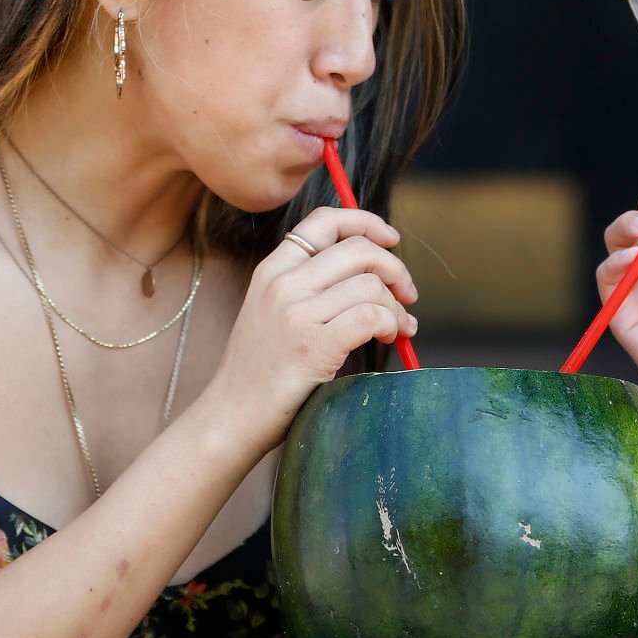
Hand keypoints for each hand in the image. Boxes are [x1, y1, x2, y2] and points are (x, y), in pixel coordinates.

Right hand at [201, 207, 417, 453]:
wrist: (230, 417)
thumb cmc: (258, 370)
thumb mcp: (270, 312)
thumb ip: (307, 286)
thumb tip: (370, 273)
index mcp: (272, 270)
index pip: (324, 220)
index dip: (365, 222)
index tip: (390, 239)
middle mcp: (283, 284)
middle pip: (358, 250)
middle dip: (395, 269)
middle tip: (407, 294)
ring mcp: (296, 314)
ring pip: (371, 285)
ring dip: (396, 306)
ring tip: (398, 328)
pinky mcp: (314, 346)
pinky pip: (370, 316)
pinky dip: (390, 323)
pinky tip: (387, 336)